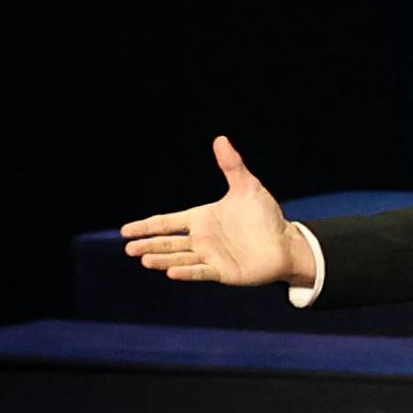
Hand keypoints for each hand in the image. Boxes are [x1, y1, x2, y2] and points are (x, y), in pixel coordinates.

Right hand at [121, 136, 301, 285]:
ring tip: (144, 260)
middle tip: (129, 248)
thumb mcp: (247, 188)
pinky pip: (201, 271)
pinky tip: (171, 273)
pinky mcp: (223, 272)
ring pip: (180, 258)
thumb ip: (232, 166)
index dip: (147, 226)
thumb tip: (221, 139)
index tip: (125, 231)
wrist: (286, 243)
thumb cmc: (265, 216)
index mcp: (201, 219)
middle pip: (168, 243)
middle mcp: (202, 239)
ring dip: (162, 259)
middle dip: (148, 244)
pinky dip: (187, 272)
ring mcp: (211, 257)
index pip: (167, 223)